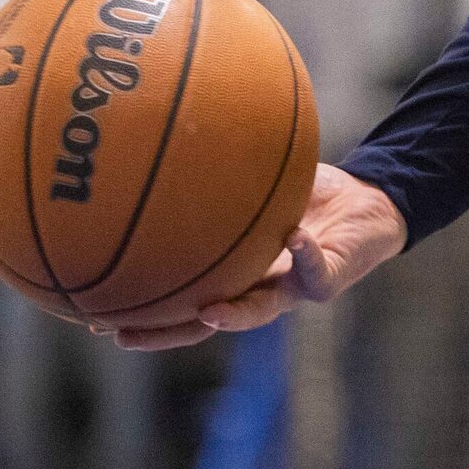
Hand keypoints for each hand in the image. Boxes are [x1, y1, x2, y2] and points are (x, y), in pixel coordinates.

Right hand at [110, 163, 407, 350]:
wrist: (371, 202)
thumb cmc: (308, 193)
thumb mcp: (258, 181)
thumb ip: (222, 171)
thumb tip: (167, 134)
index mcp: (236, 272)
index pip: (181, 300)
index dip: (144, 313)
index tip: (96, 318)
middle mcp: (259, 287)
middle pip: (206, 322)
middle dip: (167, 333)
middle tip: (123, 334)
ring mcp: (295, 287)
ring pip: (261, 312)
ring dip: (236, 315)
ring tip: (209, 313)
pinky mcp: (333, 275)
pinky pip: (318, 272)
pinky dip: (305, 256)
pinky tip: (292, 238)